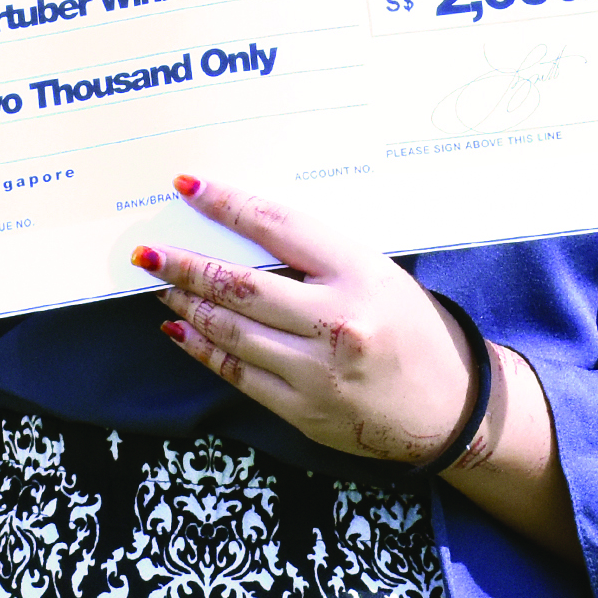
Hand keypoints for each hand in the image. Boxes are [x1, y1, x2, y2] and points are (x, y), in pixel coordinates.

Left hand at [133, 173, 482, 467]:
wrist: (448, 410)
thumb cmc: (412, 330)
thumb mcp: (377, 275)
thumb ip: (318, 258)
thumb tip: (243, 234)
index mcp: (359, 275)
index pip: (278, 228)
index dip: (227, 205)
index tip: (189, 186)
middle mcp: (337, 322)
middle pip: (240, 284)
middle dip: (185, 264)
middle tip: (150, 252)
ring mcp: (317, 371)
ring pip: (230, 329)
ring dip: (187, 304)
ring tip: (161, 286)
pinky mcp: (302, 410)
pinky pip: (236, 372)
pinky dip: (202, 348)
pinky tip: (179, 329)